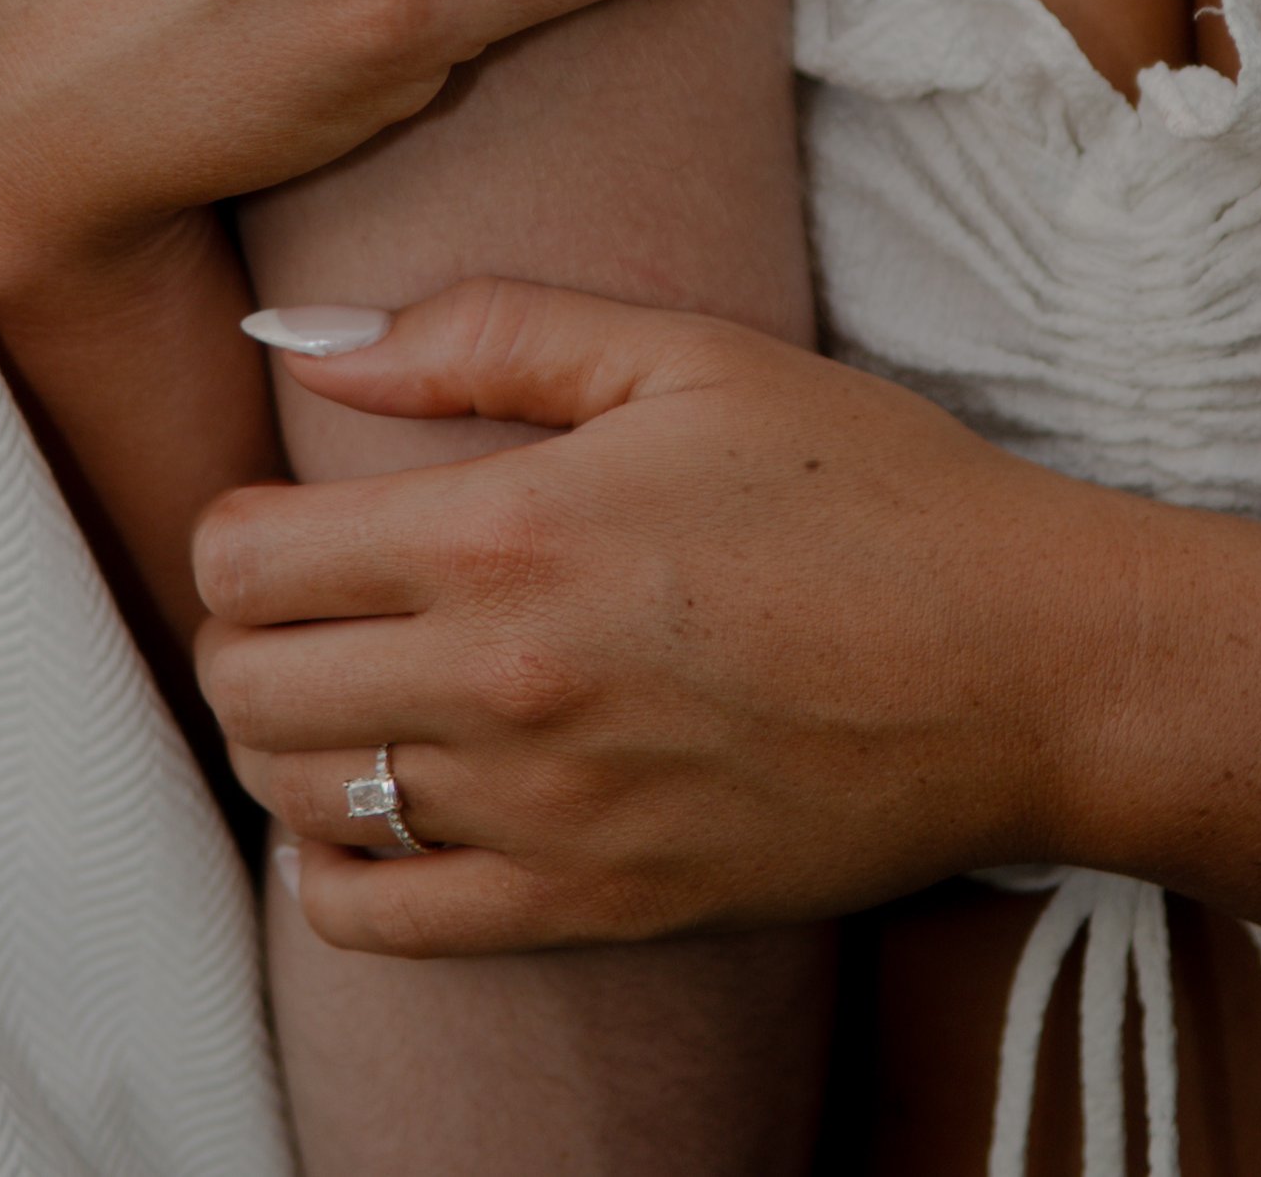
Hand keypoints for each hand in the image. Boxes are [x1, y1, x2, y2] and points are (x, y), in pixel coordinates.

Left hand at [193, 279, 1141, 955]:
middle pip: (245, 685)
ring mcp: (545, 814)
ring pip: (297, 804)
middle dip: (244, 634)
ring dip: (286, 743)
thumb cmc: (868, 487)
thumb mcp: (686, 356)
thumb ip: (483, 334)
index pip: (245, 559)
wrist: (1026, 665)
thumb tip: (307, 340)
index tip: (281, 513)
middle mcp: (503, 683)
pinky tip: (386, 806)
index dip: (234, 530)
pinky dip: (340, 871)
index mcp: (511, 530)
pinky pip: (376, 926)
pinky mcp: (594, 909)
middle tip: (304, 601)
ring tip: (346, 689)